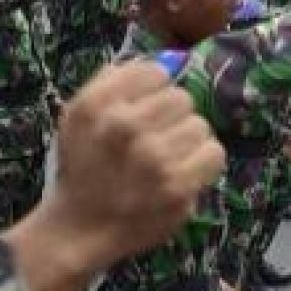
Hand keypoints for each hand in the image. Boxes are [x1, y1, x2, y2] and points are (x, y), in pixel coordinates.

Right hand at [7, 62, 224, 290]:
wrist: (79, 228)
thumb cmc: (83, 170)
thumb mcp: (78, 117)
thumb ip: (113, 83)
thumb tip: (165, 61)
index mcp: (97, 103)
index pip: (154, 73)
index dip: (153, 94)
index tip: (143, 114)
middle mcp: (123, 125)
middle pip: (181, 98)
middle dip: (172, 119)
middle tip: (154, 144)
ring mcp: (152, 156)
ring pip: (200, 125)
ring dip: (188, 142)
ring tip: (167, 162)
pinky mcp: (176, 185)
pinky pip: (213, 153)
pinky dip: (204, 164)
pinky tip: (183, 175)